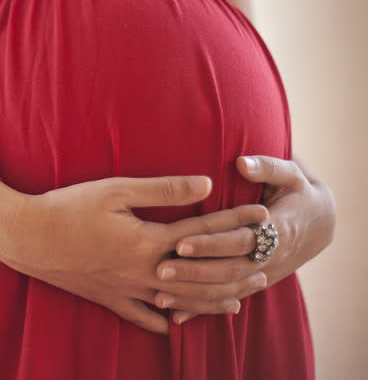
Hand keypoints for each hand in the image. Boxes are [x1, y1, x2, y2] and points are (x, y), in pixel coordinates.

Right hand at [0, 175, 268, 333]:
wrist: (26, 237)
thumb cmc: (67, 207)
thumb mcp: (114, 190)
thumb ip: (162, 189)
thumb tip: (205, 184)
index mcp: (148, 241)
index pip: (203, 231)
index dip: (234, 223)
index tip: (261, 216)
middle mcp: (143, 271)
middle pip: (201, 274)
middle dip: (236, 270)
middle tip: (265, 266)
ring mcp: (126, 289)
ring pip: (180, 301)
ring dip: (212, 300)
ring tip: (239, 300)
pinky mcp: (107, 298)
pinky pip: (142, 317)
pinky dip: (164, 322)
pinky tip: (176, 324)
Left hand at [154, 155, 335, 324]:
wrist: (320, 223)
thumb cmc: (298, 192)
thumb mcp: (291, 175)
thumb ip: (267, 167)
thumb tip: (242, 162)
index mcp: (276, 230)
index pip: (238, 240)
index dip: (210, 243)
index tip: (180, 242)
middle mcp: (269, 258)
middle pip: (228, 270)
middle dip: (194, 272)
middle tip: (160, 270)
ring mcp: (262, 275)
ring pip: (226, 292)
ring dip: (194, 296)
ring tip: (160, 296)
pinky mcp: (254, 284)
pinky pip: (227, 300)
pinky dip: (203, 310)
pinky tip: (177, 318)